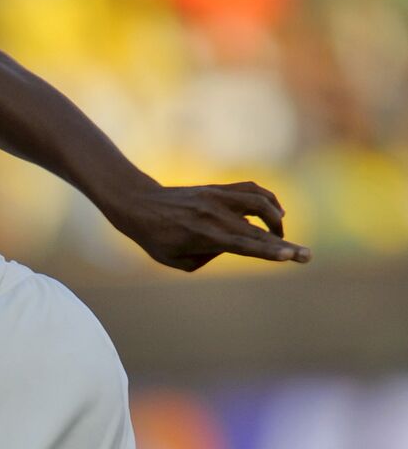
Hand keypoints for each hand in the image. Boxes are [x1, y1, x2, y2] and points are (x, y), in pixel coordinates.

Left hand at [104, 180, 310, 271]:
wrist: (140, 204)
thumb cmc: (155, 238)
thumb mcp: (177, 260)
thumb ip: (208, 258)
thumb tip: (234, 245)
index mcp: (203, 235)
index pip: (243, 245)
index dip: (268, 251)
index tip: (290, 256)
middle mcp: (214, 215)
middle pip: (258, 229)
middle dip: (285, 243)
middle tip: (307, 256)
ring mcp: (218, 198)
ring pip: (260, 202)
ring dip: (276, 219)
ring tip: (279, 234)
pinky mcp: (219, 189)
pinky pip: (252, 190)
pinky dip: (268, 199)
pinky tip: (274, 212)